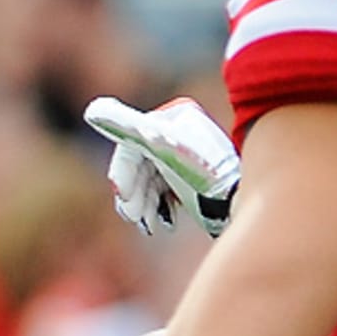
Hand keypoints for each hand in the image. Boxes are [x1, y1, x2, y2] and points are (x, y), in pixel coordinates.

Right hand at [84, 96, 240, 236]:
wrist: (245, 201)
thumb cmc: (205, 171)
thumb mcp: (161, 146)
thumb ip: (126, 127)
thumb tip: (91, 110)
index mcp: (173, 116)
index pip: (131, 144)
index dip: (122, 173)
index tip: (125, 201)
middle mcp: (180, 133)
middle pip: (140, 165)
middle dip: (134, 193)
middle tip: (135, 217)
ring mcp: (187, 157)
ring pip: (150, 182)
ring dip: (143, 205)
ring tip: (149, 224)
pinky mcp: (193, 181)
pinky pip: (164, 193)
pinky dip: (157, 208)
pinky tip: (164, 222)